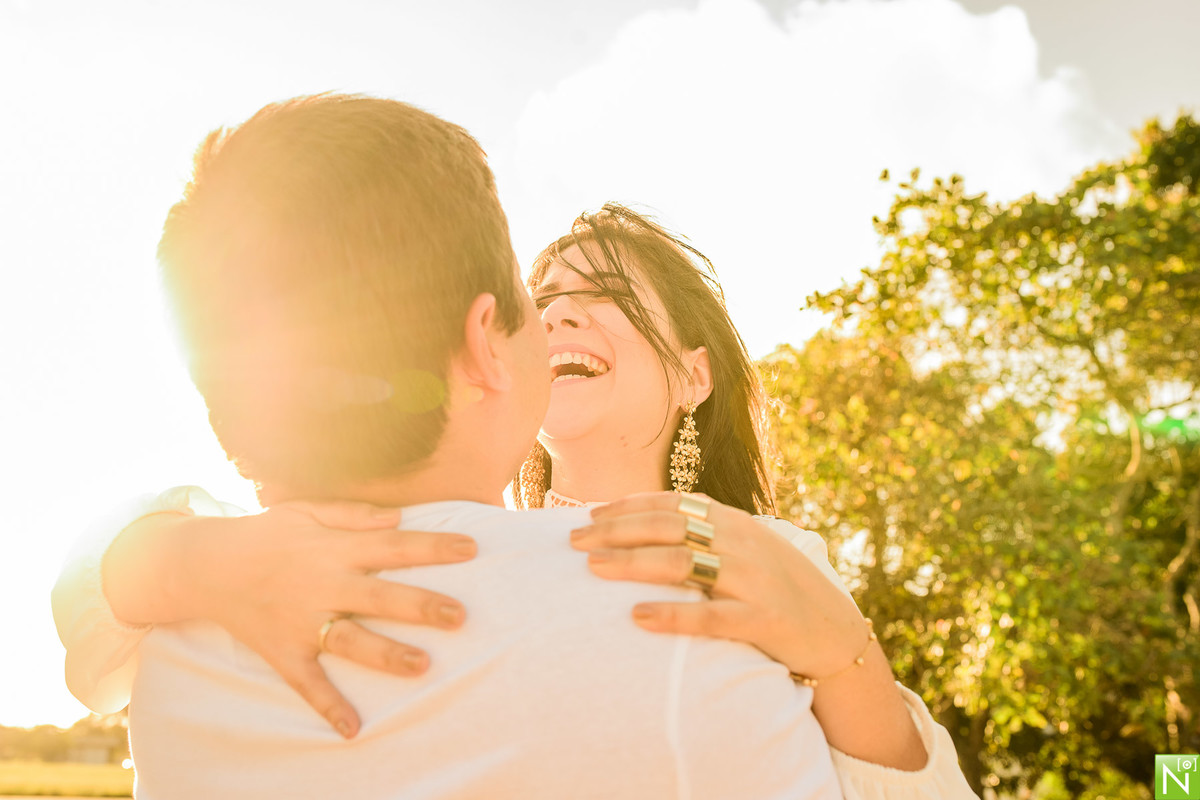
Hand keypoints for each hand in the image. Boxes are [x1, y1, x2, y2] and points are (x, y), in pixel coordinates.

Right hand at [174, 500, 476, 737]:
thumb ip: (354, 515)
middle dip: (421, 606)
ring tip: (423, 666)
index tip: (472, 549)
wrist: (206, 565)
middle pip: (380, 597)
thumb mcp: (307, 511)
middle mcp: (323, 585)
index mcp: (334, 549)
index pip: (394, 546)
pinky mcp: (285, 651)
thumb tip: (399, 517)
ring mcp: (304, 621)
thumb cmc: (267, 534)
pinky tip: (354, 729)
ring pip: (351, 641)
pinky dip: (328, 707)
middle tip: (460, 615)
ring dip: (386, 654)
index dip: (433, 547)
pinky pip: (308, 683)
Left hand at [569, 492, 867, 678]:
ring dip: (633, 564)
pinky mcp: (762, 619)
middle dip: (616, 531)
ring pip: (683, 564)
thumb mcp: (744, 549)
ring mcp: (753, 579)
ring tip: (594, 568)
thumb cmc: (776, 589)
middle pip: (668, 527)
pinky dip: (672, 614)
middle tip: (573, 541)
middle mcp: (741, 542)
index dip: (626, 507)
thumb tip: (643, 526)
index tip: (587, 514)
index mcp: (734, 522)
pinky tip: (637, 616)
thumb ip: (704, 534)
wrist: (835, 632)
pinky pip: (711, 616)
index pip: (671, 503)